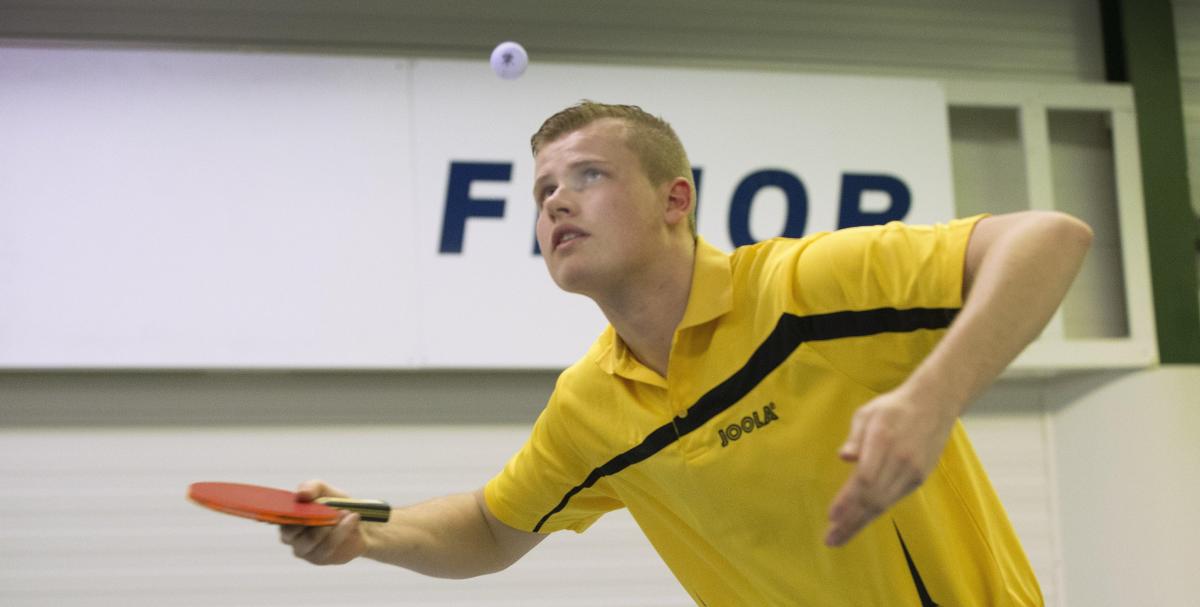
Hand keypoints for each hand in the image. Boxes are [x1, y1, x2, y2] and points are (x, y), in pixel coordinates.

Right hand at [279, 480, 367, 564]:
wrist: (356, 522)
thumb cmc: (334, 505)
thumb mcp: (324, 491)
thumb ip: (311, 487)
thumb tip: (301, 494)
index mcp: (287, 519)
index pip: (278, 518)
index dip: (285, 512)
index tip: (298, 505)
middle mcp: (291, 538)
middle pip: (291, 532)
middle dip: (310, 518)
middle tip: (329, 507)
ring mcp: (304, 550)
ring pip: (312, 538)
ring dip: (331, 523)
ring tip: (346, 511)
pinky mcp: (320, 559)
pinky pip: (328, 546)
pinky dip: (342, 530)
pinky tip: (352, 519)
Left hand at [824, 389, 955, 546]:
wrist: (934, 404)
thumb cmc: (893, 407)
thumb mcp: (867, 413)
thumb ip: (855, 436)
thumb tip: (844, 457)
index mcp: (884, 440)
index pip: (864, 478)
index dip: (848, 500)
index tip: (831, 516)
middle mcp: (900, 460)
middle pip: (873, 498)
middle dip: (850, 521)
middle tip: (830, 539)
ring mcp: (912, 470)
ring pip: (884, 503)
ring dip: (861, 522)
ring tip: (841, 537)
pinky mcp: (919, 477)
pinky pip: (893, 499)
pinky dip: (875, 512)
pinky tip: (860, 521)